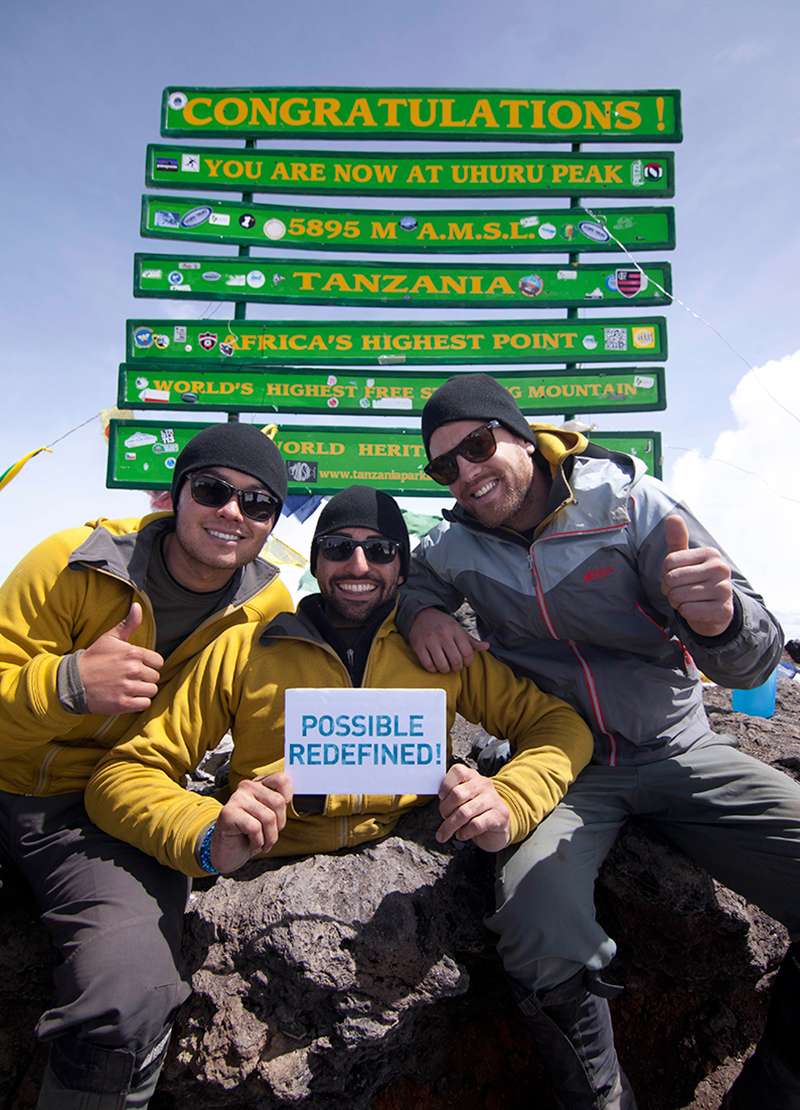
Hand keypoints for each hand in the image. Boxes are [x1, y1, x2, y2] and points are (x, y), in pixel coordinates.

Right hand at [79, 603, 163, 713]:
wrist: (73, 682)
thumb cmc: (93, 659)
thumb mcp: (109, 638)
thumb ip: (128, 624)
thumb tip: (138, 606)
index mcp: (133, 653)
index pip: (158, 662)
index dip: (149, 664)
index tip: (136, 666)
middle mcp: (133, 670)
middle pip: (155, 677)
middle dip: (144, 678)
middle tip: (128, 677)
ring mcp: (128, 688)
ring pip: (151, 691)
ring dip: (142, 691)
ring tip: (127, 687)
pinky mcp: (123, 704)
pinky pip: (144, 704)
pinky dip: (138, 702)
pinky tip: (126, 697)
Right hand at [209, 774, 291, 873]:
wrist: (228, 851)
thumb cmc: (250, 834)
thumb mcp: (269, 817)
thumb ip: (278, 805)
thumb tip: (299, 800)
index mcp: (259, 784)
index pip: (281, 779)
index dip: (288, 797)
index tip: (280, 815)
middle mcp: (247, 786)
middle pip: (278, 802)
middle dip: (279, 825)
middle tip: (271, 836)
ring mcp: (236, 798)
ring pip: (268, 817)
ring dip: (269, 838)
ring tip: (263, 843)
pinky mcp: (228, 813)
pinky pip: (255, 828)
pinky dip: (258, 841)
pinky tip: (252, 843)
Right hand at [408, 608, 488, 673]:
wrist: (421, 614)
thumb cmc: (443, 625)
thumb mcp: (458, 629)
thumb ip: (471, 640)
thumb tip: (487, 646)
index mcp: (455, 630)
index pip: (467, 653)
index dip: (468, 662)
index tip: (465, 663)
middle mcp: (443, 635)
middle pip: (456, 661)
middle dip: (457, 668)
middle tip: (455, 666)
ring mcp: (430, 640)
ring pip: (442, 665)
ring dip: (445, 670)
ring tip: (445, 666)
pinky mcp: (418, 646)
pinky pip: (428, 665)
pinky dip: (433, 669)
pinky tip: (435, 665)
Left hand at [436, 764, 510, 851]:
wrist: (500, 824)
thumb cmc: (477, 811)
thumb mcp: (464, 799)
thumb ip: (451, 798)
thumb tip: (440, 804)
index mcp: (473, 777)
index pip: (458, 771)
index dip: (445, 785)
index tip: (441, 797)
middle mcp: (484, 785)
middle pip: (457, 794)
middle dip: (445, 810)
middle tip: (444, 817)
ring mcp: (493, 799)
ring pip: (464, 812)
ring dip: (450, 825)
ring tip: (447, 831)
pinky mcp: (500, 815)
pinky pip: (476, 825)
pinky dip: (465, 832)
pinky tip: (462, 834)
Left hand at [660, 516, 733, 636]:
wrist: (716, 611)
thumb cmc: (697, 582)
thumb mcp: (687, 560)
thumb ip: (678, 541)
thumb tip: (673, 517)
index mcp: (711, 554)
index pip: (669, 562)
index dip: (666, 573)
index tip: (676, 578)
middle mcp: (720, 569)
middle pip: (672, 579)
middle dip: (669, 590)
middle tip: (679, 592)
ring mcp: (724, 590)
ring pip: (678, 596)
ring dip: (676, 602)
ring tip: (688, 600)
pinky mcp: (723, 610)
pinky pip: (687, 610)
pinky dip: (685, 613)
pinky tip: (695, 610)